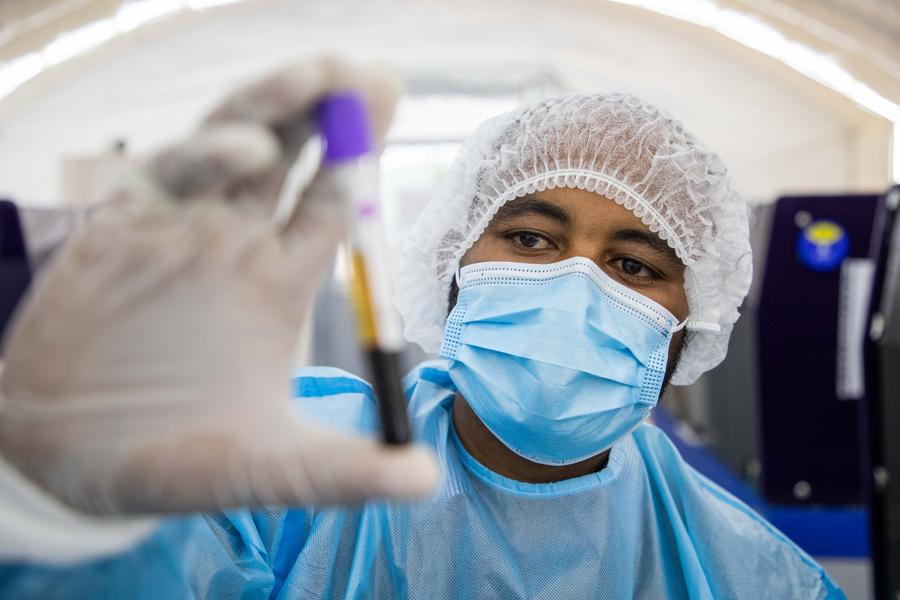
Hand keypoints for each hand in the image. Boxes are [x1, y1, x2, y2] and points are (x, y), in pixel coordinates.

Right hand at [0, 57, 438, 515]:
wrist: (70, 465)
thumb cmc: (176, 461)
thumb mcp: (269, 467)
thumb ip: (343, 471)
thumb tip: (426, 483)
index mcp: (280, 280)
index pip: (333, 201)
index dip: (363, 157)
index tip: (394, 106)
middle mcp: (236, 243)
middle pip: (294, 155)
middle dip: (332, 111)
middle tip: (374, 75)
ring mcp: (180, 230)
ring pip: (234, 145)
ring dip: (276, 105)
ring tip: (323, 73)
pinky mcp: (119, 231)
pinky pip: (165, 177)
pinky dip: (204, 155)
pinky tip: (248, 149)